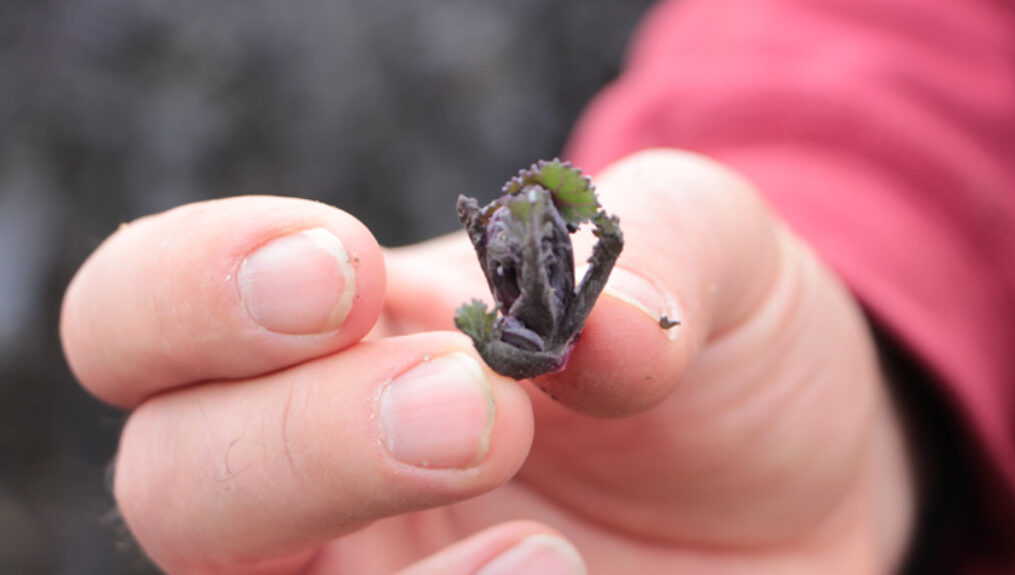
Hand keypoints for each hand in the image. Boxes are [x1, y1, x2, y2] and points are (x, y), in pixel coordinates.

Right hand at [61, 150, 913, 573]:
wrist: (798, 485)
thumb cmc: (716, 352)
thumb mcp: (709, 250)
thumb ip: (648, 245)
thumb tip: (597, 333)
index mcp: (342, 337)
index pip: (147, 310)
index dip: (198, 289)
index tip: (346, 272)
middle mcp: (316, 473)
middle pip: (174, 477)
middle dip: (303, 439)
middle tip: (471, 411)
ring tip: (542, 548)